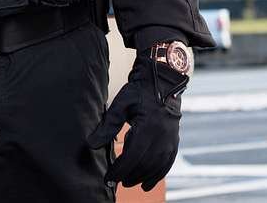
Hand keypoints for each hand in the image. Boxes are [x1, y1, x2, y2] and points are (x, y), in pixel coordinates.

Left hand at [86, 55, 188, 190]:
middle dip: (129, 176)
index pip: (132, 157)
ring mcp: (170, 141)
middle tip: (115, 182)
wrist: (164, 82)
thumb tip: (92, 144)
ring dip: (141, 178)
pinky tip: (147, 184)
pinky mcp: (174, 141)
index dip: (120, 170)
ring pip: (156, 167)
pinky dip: (157, 176)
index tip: (109, 179)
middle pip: (144, 165)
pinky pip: (166, 164)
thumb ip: (108, 126)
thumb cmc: (140, 91)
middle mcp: (162, 137)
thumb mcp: (121, 105)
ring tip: (127, 183)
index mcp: (148, 128)